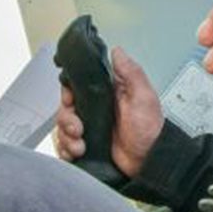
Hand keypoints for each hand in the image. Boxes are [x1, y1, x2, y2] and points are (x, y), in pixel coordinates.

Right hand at [53, 47, 163, 177]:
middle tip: (78, 129)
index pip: (77, 86)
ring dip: (67, 137)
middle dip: (66, 120)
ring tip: (81, 145)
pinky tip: (77, 153)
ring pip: (62, 128)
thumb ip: (131, 72)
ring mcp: (90, 128)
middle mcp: (96, 109)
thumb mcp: (143, 96)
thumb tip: (117, 51)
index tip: (70, 100)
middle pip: (65, 108)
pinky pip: (65, 145)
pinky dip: (66, 150)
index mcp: (107, 94)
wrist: (148, 160)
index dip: (68, 92)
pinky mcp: (86, 145)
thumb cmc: (150, 128)